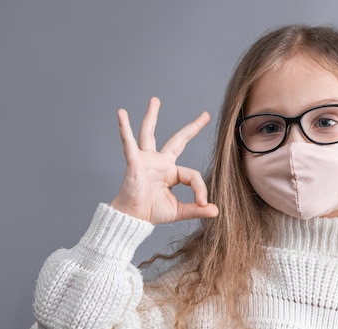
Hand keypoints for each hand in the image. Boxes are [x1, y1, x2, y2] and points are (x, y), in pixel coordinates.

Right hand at [111, 97, 218, 223]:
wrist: (132, 219)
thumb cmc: (152, 213)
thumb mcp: (179, 211)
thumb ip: (196, 209)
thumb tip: (216, 211)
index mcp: (171, 173)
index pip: (192, 175)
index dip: (200, 188)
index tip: (202, 202)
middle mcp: (160, 163)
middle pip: (178, 140)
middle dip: (192, 128)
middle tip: (205, 115)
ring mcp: (146, 160)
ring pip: (150, 134)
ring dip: (152, 116)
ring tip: (155, 100)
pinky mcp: (134, 162)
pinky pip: (129, 143)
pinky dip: (125, 128)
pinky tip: (121, 114)